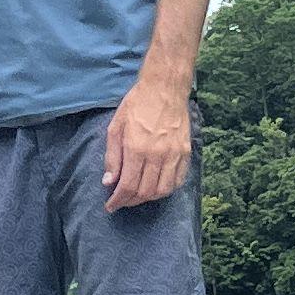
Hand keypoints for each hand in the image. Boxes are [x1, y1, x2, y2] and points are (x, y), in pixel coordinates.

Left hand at [102, 69, 191, 209]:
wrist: (165, 88)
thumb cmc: (137, 104)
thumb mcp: (116, 127)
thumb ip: (112, 157)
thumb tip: (108, 182)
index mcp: (136, 148)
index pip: (127, 186)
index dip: (118, 200)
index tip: (111, 206)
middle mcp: (157, 154)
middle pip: (145, 192)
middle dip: (130, 201)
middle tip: (122, 201)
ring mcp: (174, 154)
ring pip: (162, 190)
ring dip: (148, 198)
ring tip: (138, 196)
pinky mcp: (185, 152)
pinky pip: (178, 180)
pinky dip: (167, 190)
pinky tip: (157, 188)